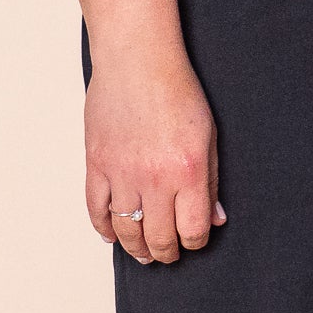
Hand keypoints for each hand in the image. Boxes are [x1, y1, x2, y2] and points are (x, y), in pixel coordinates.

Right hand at [83, 48, 225, 264]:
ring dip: (137, 248)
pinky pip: (97, 210)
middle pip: (159, 237)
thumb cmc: (176, 90)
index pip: (192, 229)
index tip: (194, 238)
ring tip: (144, 252)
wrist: (137, 59)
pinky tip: (113, 235)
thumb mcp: (208, 135)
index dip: (195, 241)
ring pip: (127, 231)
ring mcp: (122, 172)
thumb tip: (215, 218)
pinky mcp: (97, 163)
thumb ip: (211, 181)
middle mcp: (154, 178)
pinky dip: (104, 228)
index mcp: (188, 171)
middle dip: (167, 252)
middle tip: (168, 253)